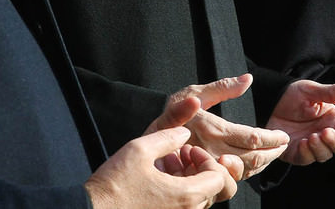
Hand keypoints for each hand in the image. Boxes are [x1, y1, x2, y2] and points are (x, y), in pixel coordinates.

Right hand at [85, 127, 236, 208]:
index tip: (188, 150)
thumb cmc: (115, 185)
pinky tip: (159, 176)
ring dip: (188, 178)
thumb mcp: (140, 149)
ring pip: (198, 199)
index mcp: (186, 196)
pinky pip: (183, 206)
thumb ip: (169, 136)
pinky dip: (178, 190)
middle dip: (201, 168)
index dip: (207, 159)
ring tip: (166, 162)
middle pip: (212, 190)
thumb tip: (185, 133)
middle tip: (182, 155)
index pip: (220, 179)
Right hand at [149, 74, 288, 179]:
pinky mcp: (202, 178)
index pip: (252, 138)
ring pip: (244, 172)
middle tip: (283, 146)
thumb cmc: (170, 111)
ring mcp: (207, 168)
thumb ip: (222, 87)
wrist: (146, 139)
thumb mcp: (192, 92)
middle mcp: (212, 153)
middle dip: (273, 153)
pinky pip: (230, 180)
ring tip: (272, 154)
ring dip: (262, 164)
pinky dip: (246, 172)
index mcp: (212, 130)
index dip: (272, 138)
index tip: (283, 136)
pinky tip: (252, 163)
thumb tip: (248, 79)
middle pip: (253, 159)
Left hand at [265, 79, 334, 164]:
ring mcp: (312, 145)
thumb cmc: (292, 95)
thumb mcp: (312, 91)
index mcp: (334, 119)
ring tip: (312, 137)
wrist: (268, 102)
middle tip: (325, 132)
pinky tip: (301, 143)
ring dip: (321, 148)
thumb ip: (333, 92)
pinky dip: (306, 153)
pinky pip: (306, 158)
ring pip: (325, 154)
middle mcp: (326, 134)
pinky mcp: (297, 153)